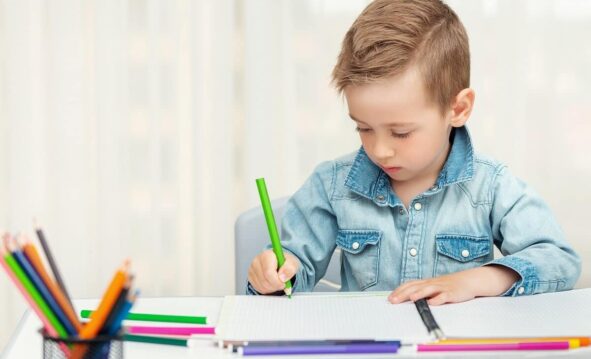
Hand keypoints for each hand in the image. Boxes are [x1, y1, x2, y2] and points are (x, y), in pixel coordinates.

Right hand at [248, 249, 299, 293]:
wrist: (279, 262)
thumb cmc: (285, 262)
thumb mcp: (293, 263)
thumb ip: (290, 268)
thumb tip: (282, 277)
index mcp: (267, 255)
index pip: (268, 273)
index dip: (277, 281)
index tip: (284, 283)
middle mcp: (257, 261)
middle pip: (264, 281)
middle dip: (275, 286)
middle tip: (282, 284)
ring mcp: (252, 269)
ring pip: (261, 286)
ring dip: (272, 288)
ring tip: (277, 282)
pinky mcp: (250, 276)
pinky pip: (258, 288)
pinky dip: (267, 289)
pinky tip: (271, 283)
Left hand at [388, 265, 519, 304]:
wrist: (470, 280)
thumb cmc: (449, 285)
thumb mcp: (434, 286)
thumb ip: (422, 291)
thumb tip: (406, 298)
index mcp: (427, 282)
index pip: (410, 284)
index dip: (399, 291)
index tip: (390, 298)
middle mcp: (433, 283)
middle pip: (416, 287)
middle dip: (403, 294)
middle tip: (393, 301)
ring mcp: (443, 287)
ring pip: (429, 289)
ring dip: (419, 294)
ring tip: (411, 299)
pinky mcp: (453, 293)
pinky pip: (445, 296)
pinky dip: (439, 299)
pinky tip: (433, 303)